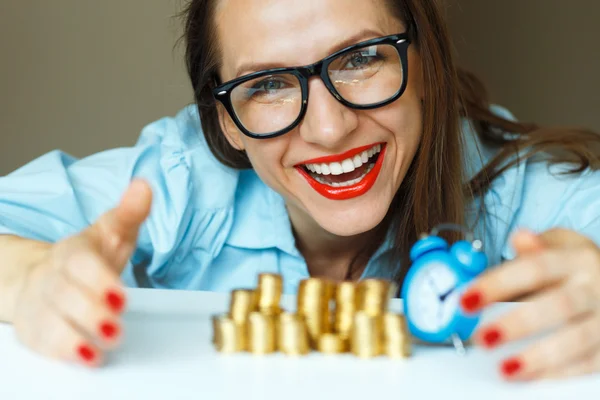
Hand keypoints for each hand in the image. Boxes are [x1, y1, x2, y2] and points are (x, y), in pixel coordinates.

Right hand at [12, 180, 151, 366]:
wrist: (42, 277)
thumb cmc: (86, 258)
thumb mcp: (110, 233)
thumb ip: (128, 214)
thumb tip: (144, 187)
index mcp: (72, 252)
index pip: (79, 263)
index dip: (98, 279)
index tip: (120, 295)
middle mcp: (52, 277)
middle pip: (63, 294)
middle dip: (90, 311)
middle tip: (115, 326)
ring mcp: (39, 303)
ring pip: (48, 320)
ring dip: (74, 336)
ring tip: (102, 345)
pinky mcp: (34, 328)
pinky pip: (41, 341)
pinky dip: (62, 351)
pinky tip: (86, 356)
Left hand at [460, 228, 599, 380]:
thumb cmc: (572, 265)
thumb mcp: (557, 246)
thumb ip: (534, 248)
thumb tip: (520, 238)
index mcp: (574, 259)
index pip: (534, 269)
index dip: (499, 284)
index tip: (467, 300)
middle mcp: (593, 287)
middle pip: (557, 306)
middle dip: (518, 324)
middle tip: (483, 338)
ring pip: (576, 339)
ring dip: (538, 356)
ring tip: (505, 368)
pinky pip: (589, 362)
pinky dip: (559, 372)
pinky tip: (530, 375)